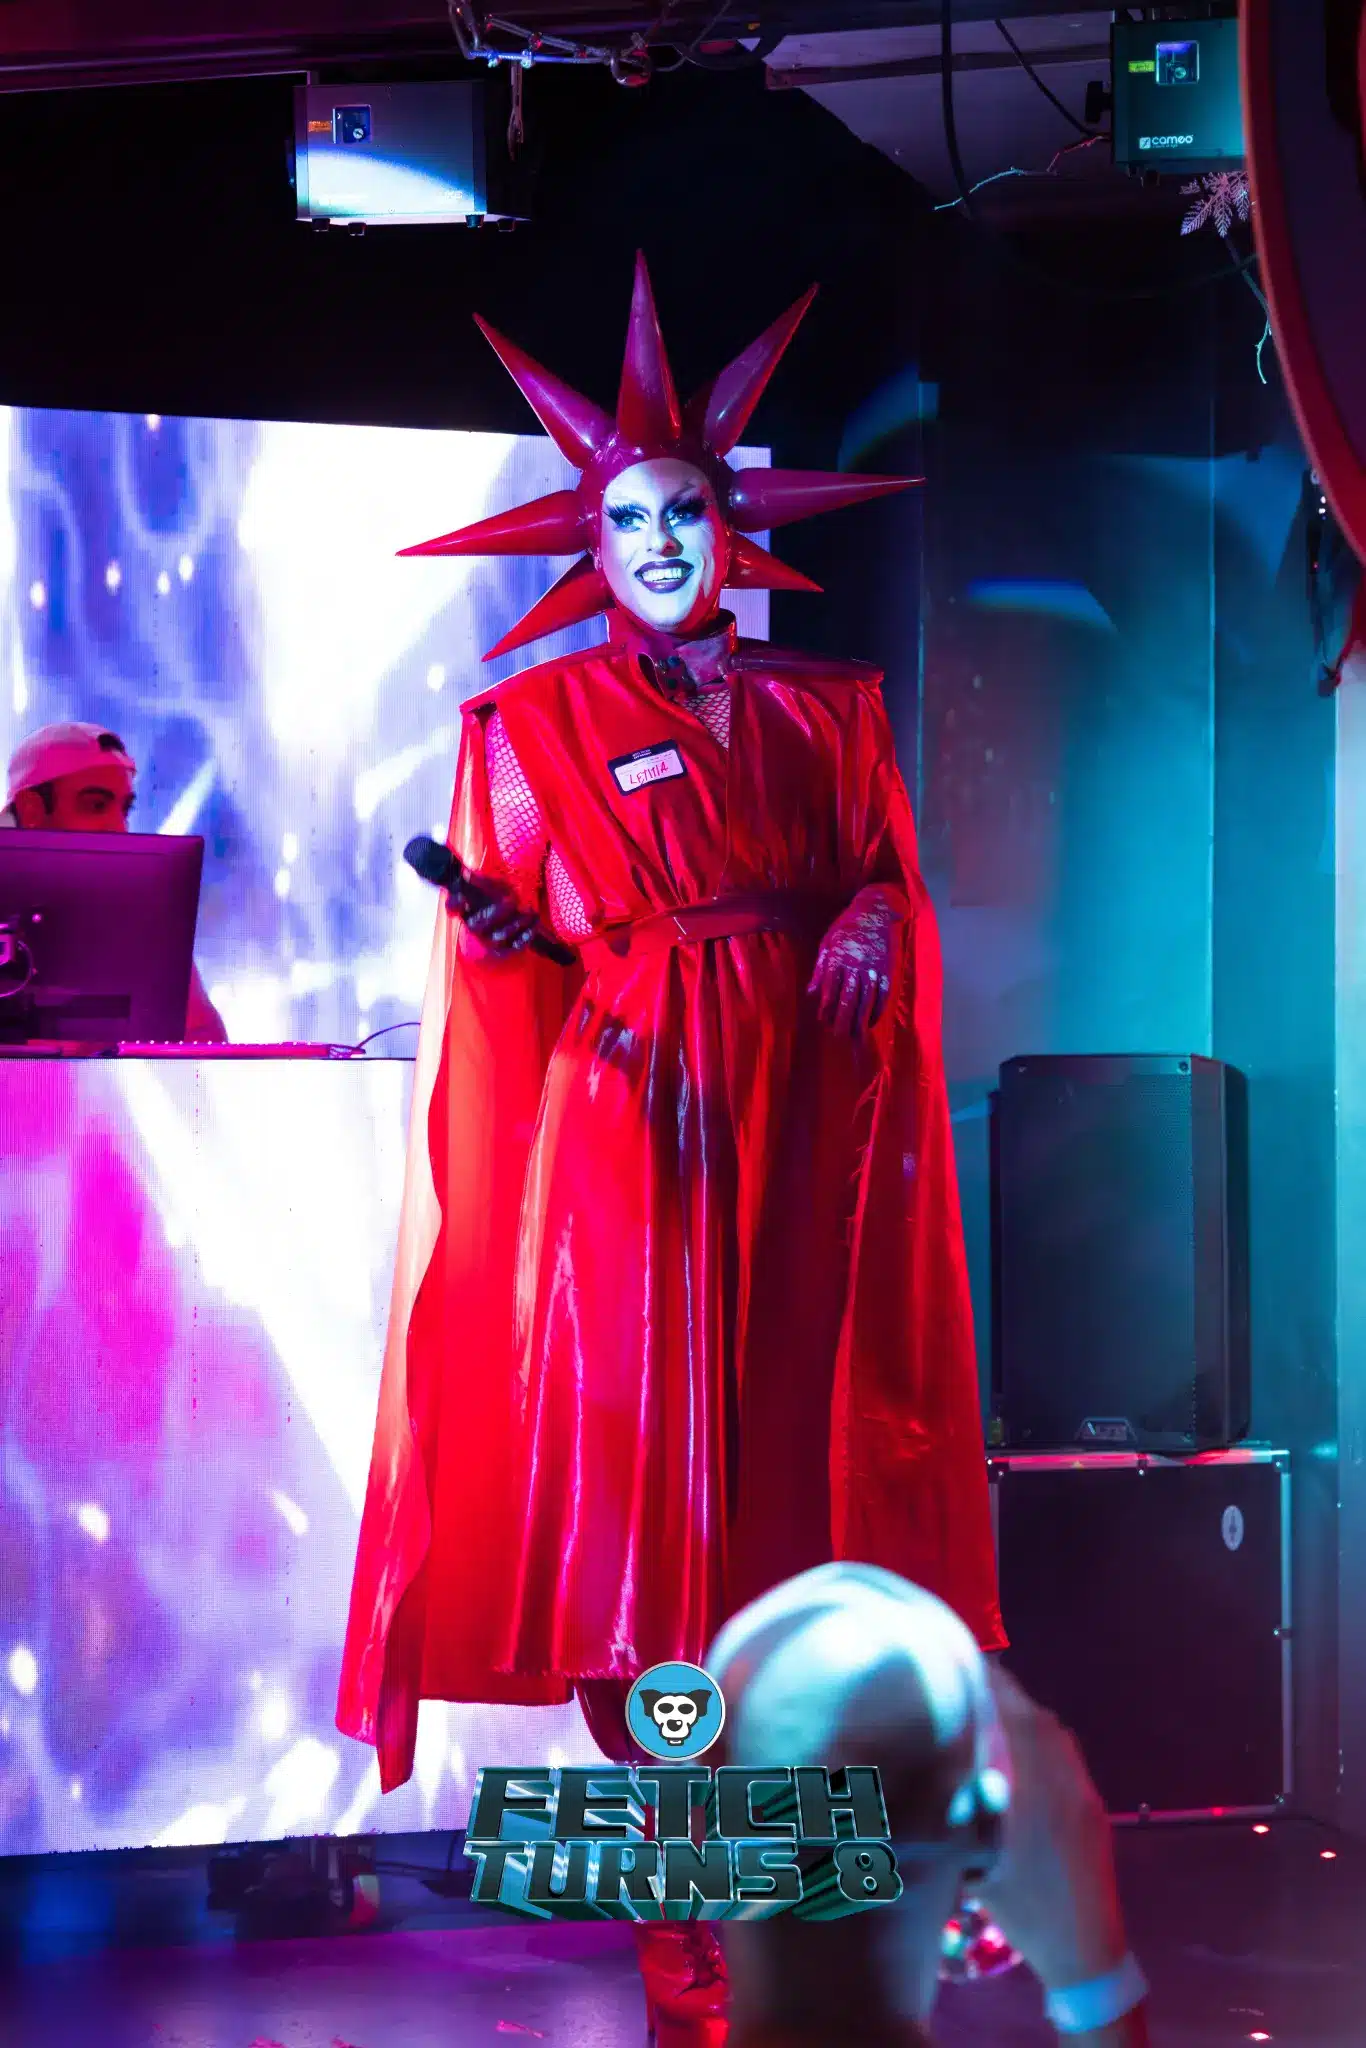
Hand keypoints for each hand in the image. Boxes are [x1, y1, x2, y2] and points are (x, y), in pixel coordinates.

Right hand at [448, 871, 540, 954]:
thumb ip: (480, 881)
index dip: (454, 904)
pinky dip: (524, 938)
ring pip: (498, 937)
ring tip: (530, 911)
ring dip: (516, 924)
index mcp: (466, 909)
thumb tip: (465, 874)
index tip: (461, 897)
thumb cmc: (496, 897)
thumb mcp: (491, 885)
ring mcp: (488, 940)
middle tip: (511, 900)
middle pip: (477, 925)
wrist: (511, 915)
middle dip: (495, 913)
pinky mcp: (504, 950)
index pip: (453, 907)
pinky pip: (512, 948)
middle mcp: (474, 927)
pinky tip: (534, 925)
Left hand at [807, 890, 898, 1038]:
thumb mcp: (828, 942)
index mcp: (838, 958)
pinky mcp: (888, 969)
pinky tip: (872, 1021)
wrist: (877, 909)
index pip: (830, 990)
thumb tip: (810, 993)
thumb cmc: (848, 925)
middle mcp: (855, 965)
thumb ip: (820, 969)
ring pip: (866, 1000)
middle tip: (839, 1037)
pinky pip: (884, 994)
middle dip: (842, 1020)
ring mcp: (874, 968)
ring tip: (856, 1036)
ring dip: (860, 1020)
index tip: (823, 1022)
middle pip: (848, 999)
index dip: (826, 1008)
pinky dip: (878, 1010)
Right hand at [975, 1667, 1128, 1995]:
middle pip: (1035, 1715)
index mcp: (1036, 1786)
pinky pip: (1066, 1755)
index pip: (1012, 1712)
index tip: (958, 1663)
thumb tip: (935, 1769)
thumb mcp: (979, 1862)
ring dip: (1023, 1716)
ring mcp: (1084, 1790)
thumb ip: (963, 1809)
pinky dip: (1041, 1740)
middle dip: (1002, 1694)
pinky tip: (1018, 1754)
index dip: (987, 1682)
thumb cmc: (1025, 1910)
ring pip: (1054, 1733)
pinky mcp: (1093, 1805)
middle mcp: (1065, 1777)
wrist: (1086, 1950)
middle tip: (965, 1685)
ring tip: (988, 1714)